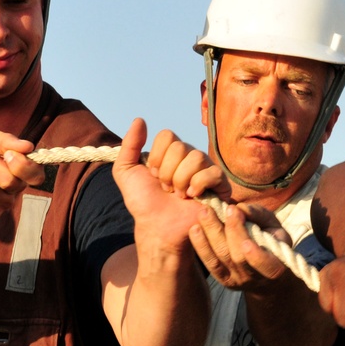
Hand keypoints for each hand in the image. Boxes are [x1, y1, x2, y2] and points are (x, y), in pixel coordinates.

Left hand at [111, 118, 229, 250]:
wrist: (158, 226)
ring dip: (180, 181)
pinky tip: (192, 197)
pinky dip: (198, 185)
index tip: (153, 175)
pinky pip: (212, 172)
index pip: (167, 136)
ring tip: (178, 195)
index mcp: (171, 152)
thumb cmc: (143, 202)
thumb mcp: (125, 172)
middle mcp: (189, 157)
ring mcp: (205, 170)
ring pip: (196, 158)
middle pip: (181, 147)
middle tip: (166, 188)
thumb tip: (140, 119)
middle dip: (167, 172)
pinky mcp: (219, 184)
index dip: (157, 157)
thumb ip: (129, 145)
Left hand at [190, 203, 291, 290]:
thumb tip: (239, 208)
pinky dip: (201, 245)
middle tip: (220, 208)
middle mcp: (256, 278)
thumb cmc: (273, 243)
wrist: (266, 275)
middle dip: (230, 230)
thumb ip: (260, 216)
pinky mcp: (223, 279)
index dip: (256, 253)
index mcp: (276, 268)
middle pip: (239, 257)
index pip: (267, 265)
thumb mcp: (275, 228)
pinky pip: (210, 263)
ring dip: (211, 233)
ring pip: (222, 258)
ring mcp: (237, 281)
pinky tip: (195, 229)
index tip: (248, 234)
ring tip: (204, 212)